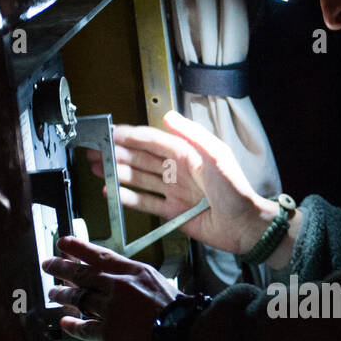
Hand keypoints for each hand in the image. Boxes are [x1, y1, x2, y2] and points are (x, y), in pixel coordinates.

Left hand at [43, 235, 184, 340]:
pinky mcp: (108, 333)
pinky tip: (65, 324)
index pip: (100, 255)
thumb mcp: (162, 285)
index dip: (78, 248)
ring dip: (62, 295)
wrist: (187, 337)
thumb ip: (139, 283)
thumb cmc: (181, 314)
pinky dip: (71, 326)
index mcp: (135, 272)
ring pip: (78, 299)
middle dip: (61, 267)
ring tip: (53, 294)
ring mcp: (112, 309)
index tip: (64, 243)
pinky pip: (83, 328)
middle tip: (48, 264)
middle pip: (82, 274)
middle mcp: (119, 286)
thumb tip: (124, 283)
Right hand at [85, 111, 269, 255]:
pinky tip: (112, 192)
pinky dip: (128, 198)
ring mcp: (174, 191)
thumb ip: (192, 134)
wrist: (245, 225)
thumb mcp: (216, 155)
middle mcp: (178, 171)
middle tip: (95, 151)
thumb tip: (168, 115)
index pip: (152, 141)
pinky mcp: (172, 212)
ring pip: (139, 179)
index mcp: (187, 154)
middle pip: (141, 159)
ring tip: (97, 170)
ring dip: (118, 173)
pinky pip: (146, 202)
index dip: (129, 136)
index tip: (109, 133)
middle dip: (117, 154)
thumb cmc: (235, 190)